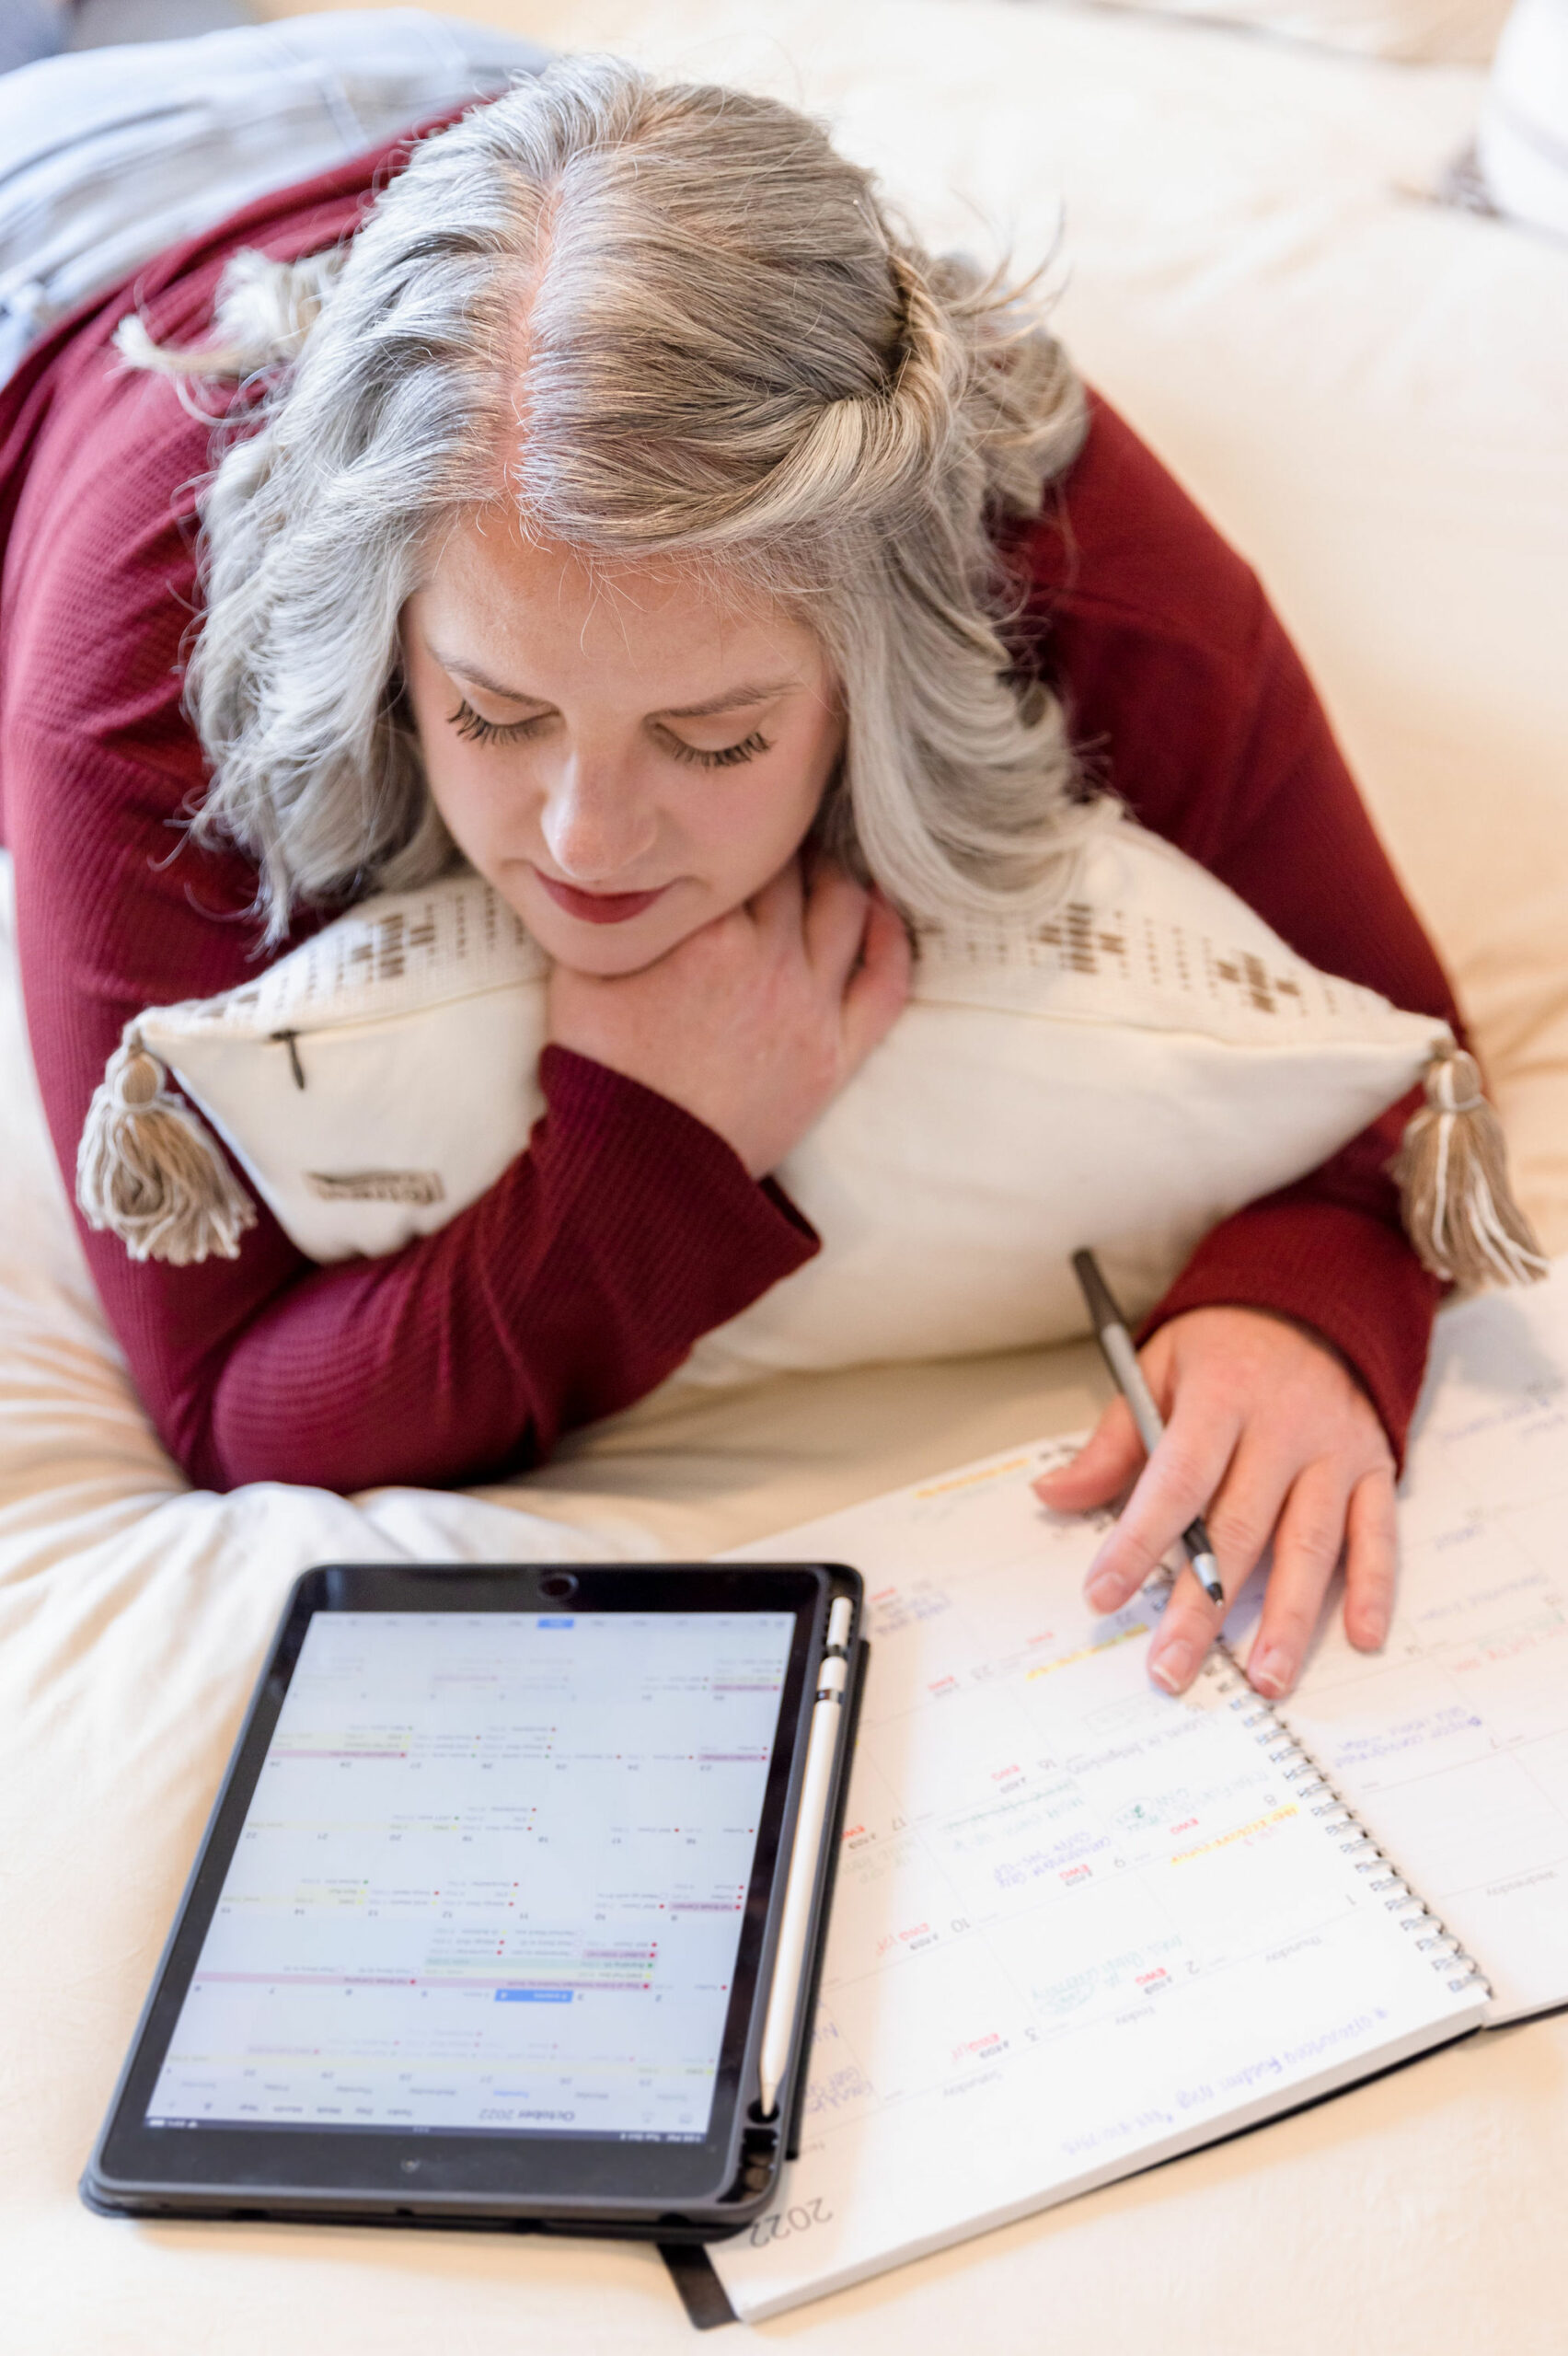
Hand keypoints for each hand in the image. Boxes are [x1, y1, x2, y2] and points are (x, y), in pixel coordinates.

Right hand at [545, 858, 911, 1178]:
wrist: (639, 1164)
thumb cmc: (601, 1069)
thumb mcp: (582, 971)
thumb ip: (610, 911)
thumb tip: (619, 863)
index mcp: (707, 930)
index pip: (738, 850)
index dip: (732, 831)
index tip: (725, 823)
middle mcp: (769, 957)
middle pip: (795, 870)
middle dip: (781, 846)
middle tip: (767, 839)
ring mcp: (810, 1006)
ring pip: (844, 908)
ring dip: (834, 876)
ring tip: (816, 867)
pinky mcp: (836, 1053)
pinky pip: (886, 981)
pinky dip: (889, 937)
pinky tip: (878, 909)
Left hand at [1033, 1306, 1396, 1699]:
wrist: (1319, 1298)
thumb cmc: (1227, 1343)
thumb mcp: (1159, 1366)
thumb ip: (1115, 1439)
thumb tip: (1052, 1495)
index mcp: (1221, 1398)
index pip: (1175, 1480)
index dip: (1138, 1542)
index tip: (1103, 1595)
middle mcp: (1283, 1429)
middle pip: (1240, 1528)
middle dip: (1202, 1607)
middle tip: (1171, 1668)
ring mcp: (1335, 1452)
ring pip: (1312, 1545)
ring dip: (1288, 1618)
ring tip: (1262, 1679)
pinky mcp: (1375, 1468)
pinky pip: (1378, 1534)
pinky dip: (1373, 1587)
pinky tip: (1360, 1637)